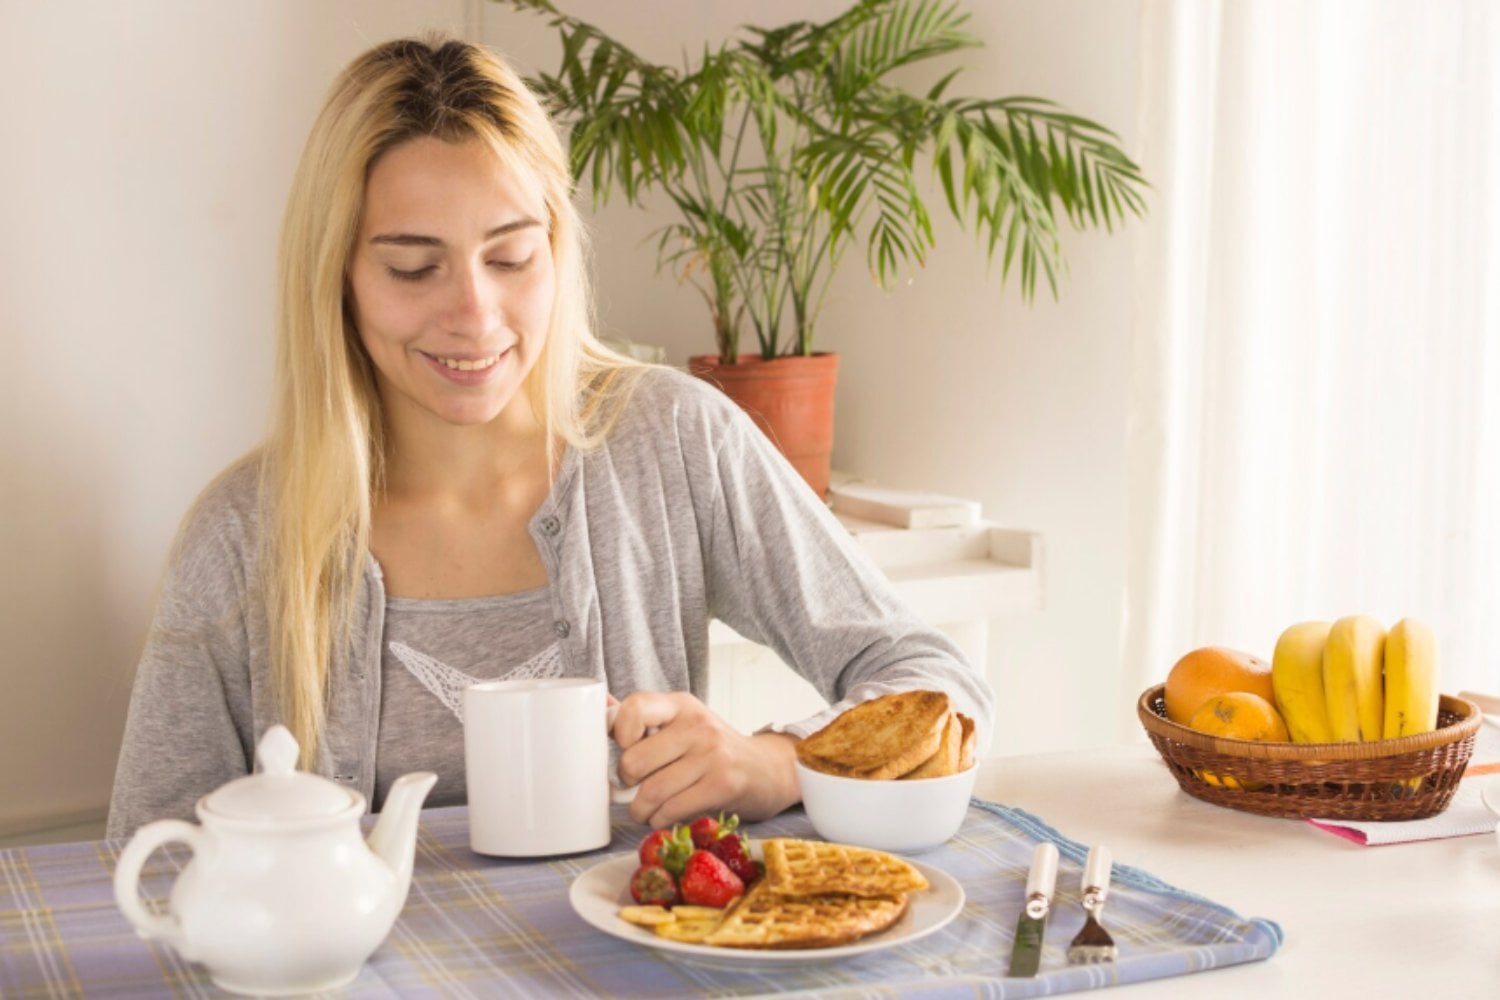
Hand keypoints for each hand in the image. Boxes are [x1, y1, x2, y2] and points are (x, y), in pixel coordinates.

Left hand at [610, 691, 800, 827]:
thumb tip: (601, 705)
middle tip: (634, 786)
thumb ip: (644, 719)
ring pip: (651, 792)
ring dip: (640, 810)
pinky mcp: (722, 785)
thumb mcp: (683, 723)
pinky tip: (664, 816)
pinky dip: (659, 820)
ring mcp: (712, 754)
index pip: (634, 707)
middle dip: (626, 783)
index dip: (618, 732)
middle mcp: (696, 724)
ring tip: (644, 809)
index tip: (625, 747)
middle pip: (634, 760)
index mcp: (681, 704)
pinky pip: (672, 810)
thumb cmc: (714, 749)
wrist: (766, 770)